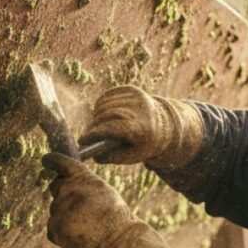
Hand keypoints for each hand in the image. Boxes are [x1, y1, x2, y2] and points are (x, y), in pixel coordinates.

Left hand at [42, 153, 179, 247]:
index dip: (52, 160)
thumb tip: (69, 182)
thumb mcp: (104, 191)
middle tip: (78, 206)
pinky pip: (53, 226)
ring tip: (85, 225)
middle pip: (55, 187)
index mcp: (82, 177)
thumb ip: (85, 184)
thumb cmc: (114, 217)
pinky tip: (78, 234)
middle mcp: (68, 189)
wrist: (115, 242)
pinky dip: (62, 231)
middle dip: (62, 194)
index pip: (61, 162)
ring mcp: (59, 209)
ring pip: (56, 208)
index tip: (47, 160)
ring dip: (65, 215)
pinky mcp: (53, 227)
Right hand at [80, 85, 203, 168]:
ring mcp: (135, 96)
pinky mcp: (130, 89)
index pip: (114, 128)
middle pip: (107, 117)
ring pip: (104, 107)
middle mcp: (140, 108)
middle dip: (94, 127)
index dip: (96, 134)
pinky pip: (107, 98)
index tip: (82, 141)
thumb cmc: (144, 143)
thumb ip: (112, 157)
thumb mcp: (132, 156)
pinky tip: (103, 116)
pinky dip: (101, 108)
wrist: (165, 124)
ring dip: (96, 118)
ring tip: (95, 129)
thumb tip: (93, 154)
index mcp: (142, 127)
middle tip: (85, 138)